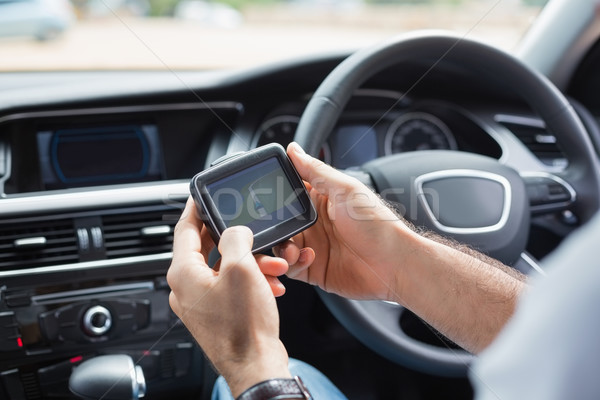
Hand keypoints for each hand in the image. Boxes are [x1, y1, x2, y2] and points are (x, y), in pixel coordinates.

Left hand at [167, 198, 290, 396]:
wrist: (256, 365)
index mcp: (183, 273)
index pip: (183, 228)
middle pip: (206, 247)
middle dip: (236, 239)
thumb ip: (235, 238)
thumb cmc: (244, 327)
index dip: (195, 207)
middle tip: (250, 229)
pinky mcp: (218, 313)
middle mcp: (187, 288)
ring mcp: (202, 303)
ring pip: (224, 268)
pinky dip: (251, 280)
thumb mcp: (241, 268)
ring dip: (250, 262)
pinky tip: (272, 284)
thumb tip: (235, 231)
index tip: (201, 194)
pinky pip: (232, 286)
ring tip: (274, 265)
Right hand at [275, 143, 421, 301]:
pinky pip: (290, 267)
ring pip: (280, 246)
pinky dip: (291, 263)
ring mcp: (314, 246)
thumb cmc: (379, 225)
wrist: (395, 265)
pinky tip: (306, 258)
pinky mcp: (314, 269)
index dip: (275, 194)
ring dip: (280, 248)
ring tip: (291, 249)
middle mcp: (315, 222)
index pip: (289, 192)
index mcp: (321, 199)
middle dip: (272, 226)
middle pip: (279, 221)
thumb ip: (316, 171)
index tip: (265, 198)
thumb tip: (294, 149)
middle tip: (273, 229)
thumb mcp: (345, 190)